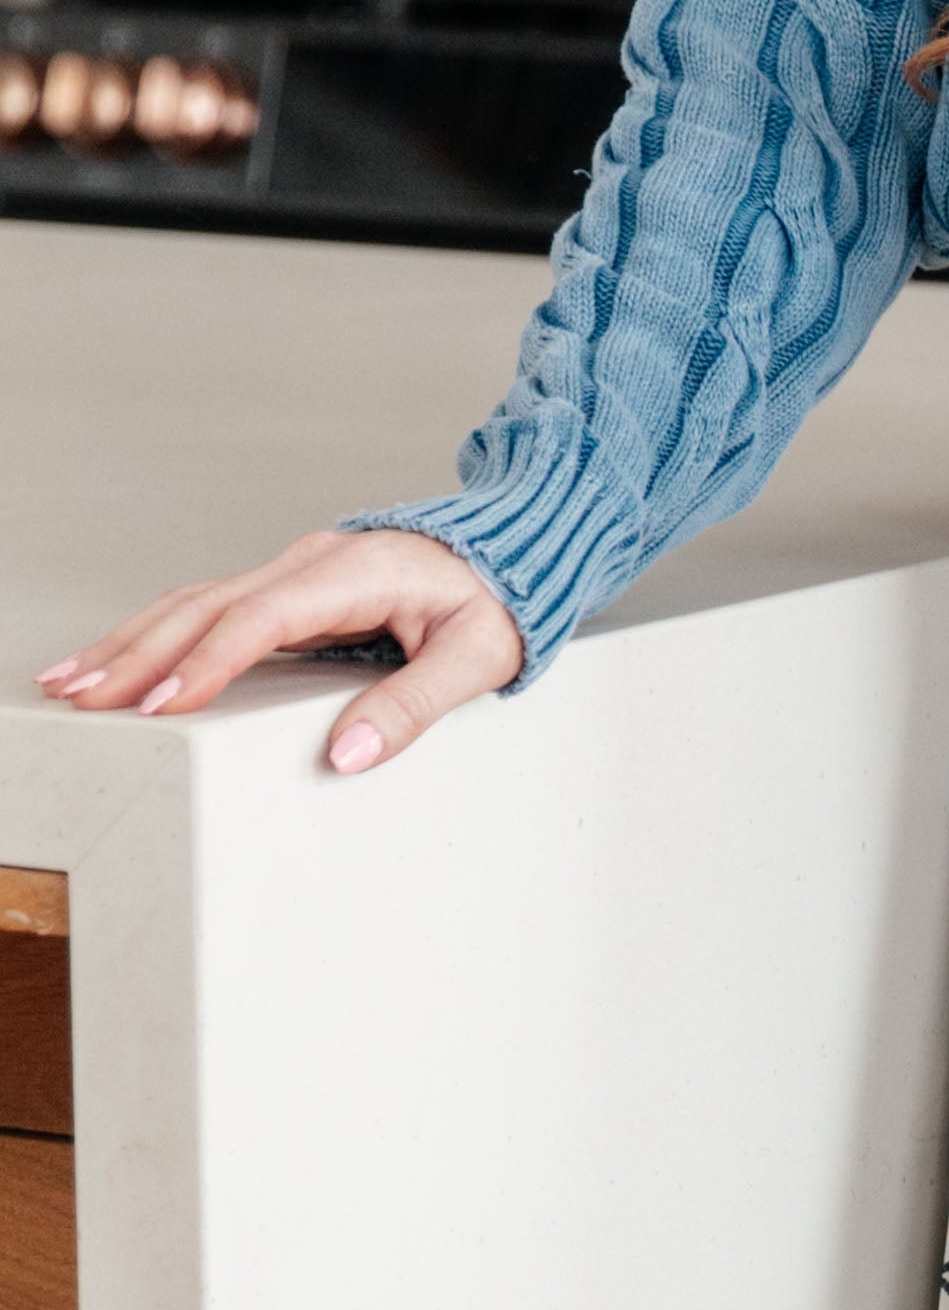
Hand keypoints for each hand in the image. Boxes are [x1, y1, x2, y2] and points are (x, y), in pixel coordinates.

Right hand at [38, 526, 523, 774]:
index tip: (161, 704)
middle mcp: (312, 563)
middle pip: (207, 606)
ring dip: (133, 642)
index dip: (209, 661)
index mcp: (355, 572)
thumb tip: (347, 756)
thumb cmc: (499, 603)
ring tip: (72, 682)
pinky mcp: (288, 590)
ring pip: (195, 603)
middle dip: (139, 652)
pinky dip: (159, 636)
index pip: (264, 617)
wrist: (514, 554)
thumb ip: (416, 706)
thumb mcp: (480, 657)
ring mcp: (295, 572)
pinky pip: (211, 610)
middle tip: (81, 696)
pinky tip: (120, 663)